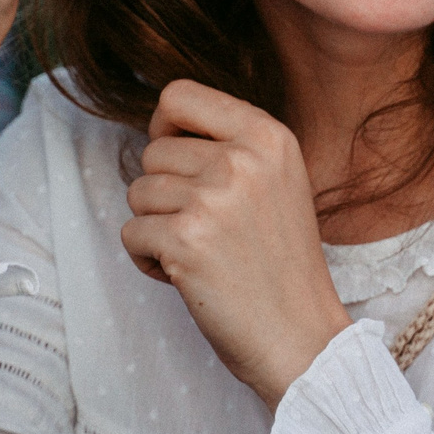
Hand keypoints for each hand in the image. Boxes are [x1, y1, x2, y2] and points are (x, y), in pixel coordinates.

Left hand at [120, 80, 352, 407]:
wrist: (302, 337)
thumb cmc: (283, 266)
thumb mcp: (278, 183)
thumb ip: (232, 147)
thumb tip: (163, 127)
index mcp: (270, 137)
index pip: (180, 95)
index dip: (164, 126)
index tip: (175, 160)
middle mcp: (244, 159)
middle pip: (153, 151)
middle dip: (164, 192)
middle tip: (203, 229)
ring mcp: (214, 199)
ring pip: (138, 192)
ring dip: (155, 228)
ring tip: (199, 253)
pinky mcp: (186, 240)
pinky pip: (131, 233)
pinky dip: (148, 260)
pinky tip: (186, 276)